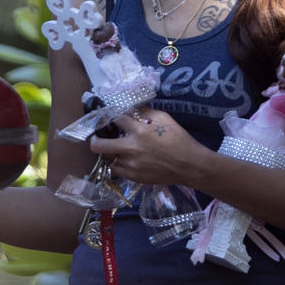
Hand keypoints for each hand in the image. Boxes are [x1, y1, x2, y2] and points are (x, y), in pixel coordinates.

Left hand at [89, 107, 212, 185]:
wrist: (190, 165)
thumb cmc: (178, 139)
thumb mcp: (164, 118)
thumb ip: (145, 112)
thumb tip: (130, 107)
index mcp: (139, 130)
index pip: (115, 119)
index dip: (109, 115)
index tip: (106, 115)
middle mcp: (131, 149)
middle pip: (99, 145)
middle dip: (95, 138)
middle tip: (98, 135)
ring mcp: (131, 165)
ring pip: (106, 159)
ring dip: (108, 152)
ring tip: (113, 147)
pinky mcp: (133, 177)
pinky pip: (115, 170)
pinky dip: (116, 163)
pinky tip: (122, 158)